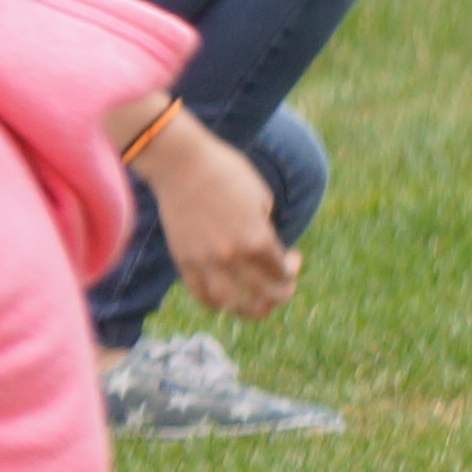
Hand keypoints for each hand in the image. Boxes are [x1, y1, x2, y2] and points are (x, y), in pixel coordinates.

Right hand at [140, 116, 299, 320]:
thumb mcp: (260, 195)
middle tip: (281, 288)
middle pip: (266, 295)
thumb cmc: (224, 170)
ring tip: (253, 306)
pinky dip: (214, 302)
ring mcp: (206, 260)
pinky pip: (200, 294)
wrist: (178, 161)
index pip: (284, 272)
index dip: (293, 269)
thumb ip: (265, 227)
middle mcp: (234, 255)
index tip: (292, 258)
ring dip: (248, 310)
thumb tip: (265, 248)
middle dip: (280, 295)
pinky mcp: (183, 259)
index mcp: (258, 237)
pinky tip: (222, 297)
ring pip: (232, 303)